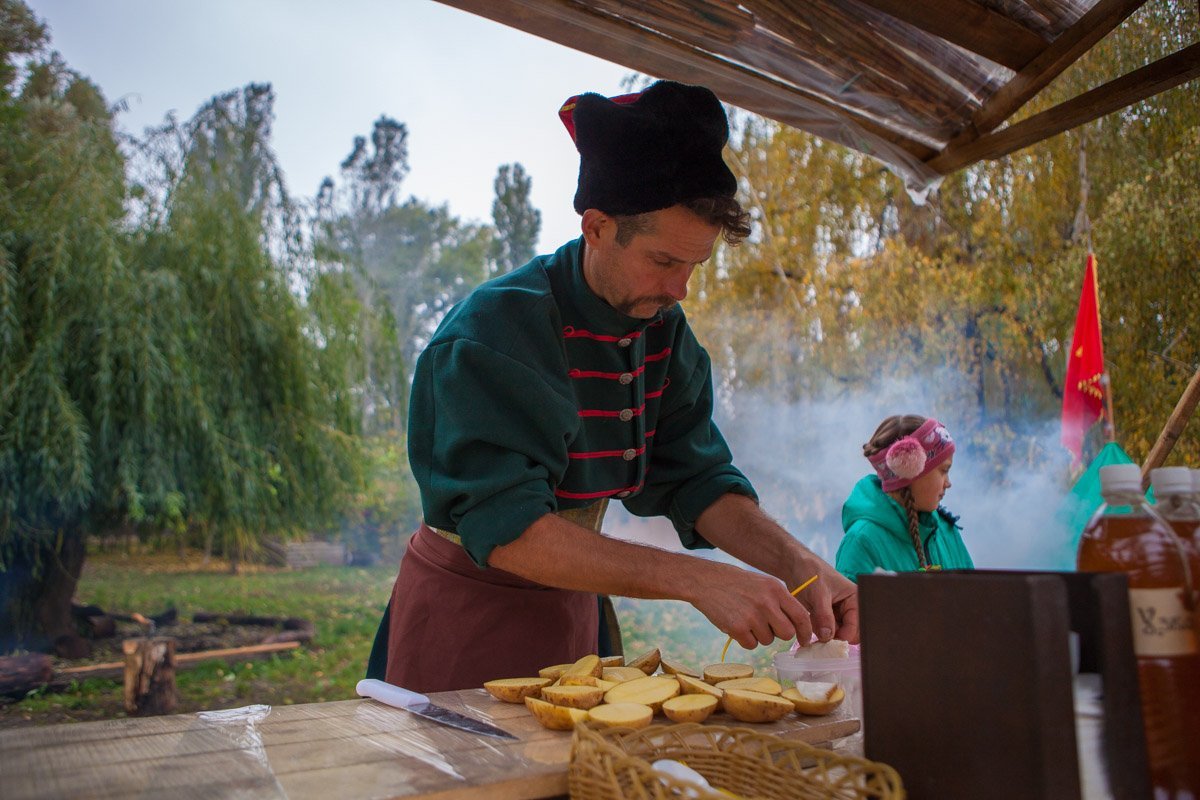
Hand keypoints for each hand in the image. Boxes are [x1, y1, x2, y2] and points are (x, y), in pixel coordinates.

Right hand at [687, 562, 813, 649]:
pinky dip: (745, 639)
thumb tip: (797, 625)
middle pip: (787, 633)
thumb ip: (781, 601)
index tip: (805, 640)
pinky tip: (737, 624)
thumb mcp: (764, 583)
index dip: (806, 631)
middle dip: (779, 634)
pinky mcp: (737, 628)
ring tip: (746, 619)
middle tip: (768, 627)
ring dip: (759, 635)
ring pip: (768, 640)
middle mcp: (767, 603)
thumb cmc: (737, 584)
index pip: (801, 616)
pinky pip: (751, 645)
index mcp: (776, 589)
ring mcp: (752, 616)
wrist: (706, 581)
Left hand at [792, 559, 859, 643]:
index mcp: (855, 599)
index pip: (857, 626)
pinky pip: (826, 633)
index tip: (828, 639)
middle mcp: (850, 608)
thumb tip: (828, 637)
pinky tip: (810, 624)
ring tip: (812, 623)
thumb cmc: (810, 572)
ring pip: (836, 636)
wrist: (794, 567)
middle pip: (849, 634)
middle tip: (820, 635)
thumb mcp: (818, 593)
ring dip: (825, 636)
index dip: (844, 635)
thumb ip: (824, 615)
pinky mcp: (826, 618)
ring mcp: (838, 614)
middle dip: (835, 637)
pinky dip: (818, 633)